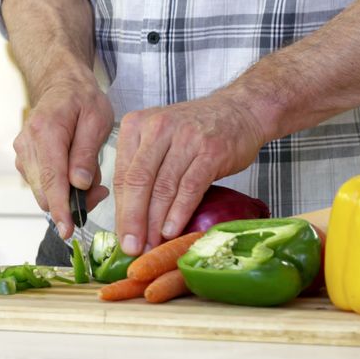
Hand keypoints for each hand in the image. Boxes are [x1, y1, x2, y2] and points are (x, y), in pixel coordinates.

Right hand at [14, 77, 113, 239]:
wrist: (62, 86)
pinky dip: (59, 188)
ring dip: (66, 196)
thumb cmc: (82, 100)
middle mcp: (27, 145)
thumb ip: (86, 153)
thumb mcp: (97, 120)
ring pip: (41, 191)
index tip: (68, 229)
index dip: (60, 208)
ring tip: (90, 179)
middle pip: (44, 191)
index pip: (51, 179)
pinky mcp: (24, 161)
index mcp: (46, 132)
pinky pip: (40, 185)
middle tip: (99, 192)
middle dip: (70, 202)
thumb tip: (78, 184)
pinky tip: (75, 176)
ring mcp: (22, 153)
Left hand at [113, 93, 266, 254]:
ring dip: (156, 222)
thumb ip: (140, 171)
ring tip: (153, 245)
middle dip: (133, 220)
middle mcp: (157, 128)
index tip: (122, 238)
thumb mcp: (159, 141)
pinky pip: (189, 187)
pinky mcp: (211, 150)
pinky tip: (172, 230)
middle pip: (138, 182)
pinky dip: (179, 212)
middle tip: (133, 248)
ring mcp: (185, 138)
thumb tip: (128, 220)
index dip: (120, 212)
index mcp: (136, 126)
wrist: (239, 111)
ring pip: (163, 187)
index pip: (122, 176)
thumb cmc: (194, 132)